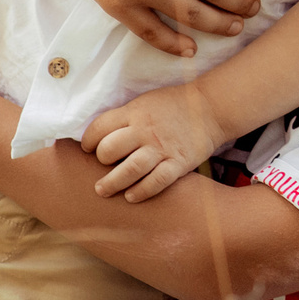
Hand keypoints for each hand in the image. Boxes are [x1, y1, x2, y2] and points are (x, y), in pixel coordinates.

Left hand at [84, 84, 225, 201]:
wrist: (210, 107)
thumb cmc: (174, 104)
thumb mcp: (145, 102)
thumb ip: (125, 117)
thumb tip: (101, 135)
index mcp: (134, 113)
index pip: (100, 127)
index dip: (88, 140)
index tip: (88, 148)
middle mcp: (145, 130)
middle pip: (110, 150)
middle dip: (100, 160)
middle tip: (101, 167)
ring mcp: (162, 148)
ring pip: (130, 169)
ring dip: (113, 183)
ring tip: (102, 190)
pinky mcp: (178, 163)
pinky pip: (156, 182)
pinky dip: (141, 192)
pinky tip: (131, 197)